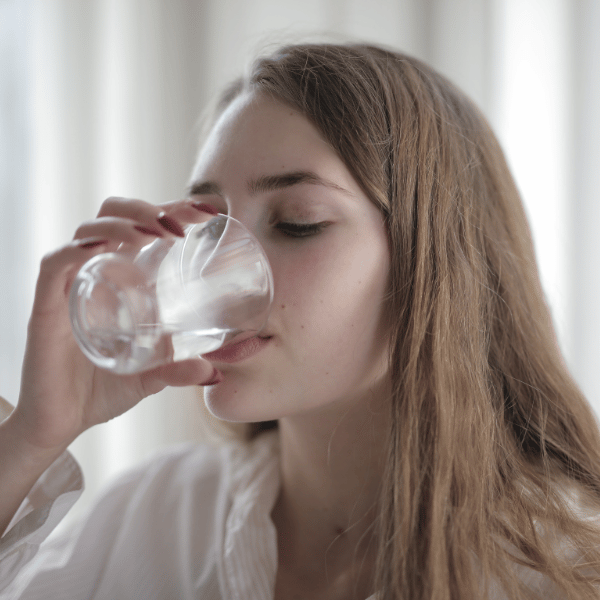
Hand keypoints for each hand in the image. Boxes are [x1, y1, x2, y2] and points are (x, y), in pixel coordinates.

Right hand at [9, 197, 218, 453]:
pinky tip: (107, 247)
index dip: (171, 210)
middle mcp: (95, 273)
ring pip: (88, 230)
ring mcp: (70, 286)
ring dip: (124, 223)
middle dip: (148, 209)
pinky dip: (79, 249)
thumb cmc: (102, 390)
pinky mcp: (46, 305)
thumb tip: (215, 373)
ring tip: (156, 234)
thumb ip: (178, 370)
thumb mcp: (150, 376)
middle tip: (181, 226)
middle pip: (113, 215)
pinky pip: (56, 263)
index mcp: (120, 280)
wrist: (60, 422)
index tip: (206, 212)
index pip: (142, 227)